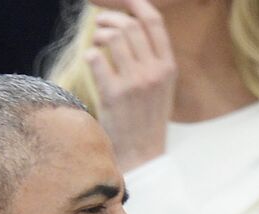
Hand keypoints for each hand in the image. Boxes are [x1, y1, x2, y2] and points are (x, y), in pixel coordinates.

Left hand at [86, 0, 176, 171]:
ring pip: (113, 37)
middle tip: (99, 27)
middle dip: (108, 19)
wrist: (142, 154)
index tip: (119, 2)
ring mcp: (136, 83)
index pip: (154, 21)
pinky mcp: (115, 94)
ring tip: (97, 45)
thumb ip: (151, 57)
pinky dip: (90, 55)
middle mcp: (155, 72)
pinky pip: (95, 58)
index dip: (134, 3)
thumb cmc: (147, 117)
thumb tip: (124, 23)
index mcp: (169, 67)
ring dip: (99, 35)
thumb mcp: (160, 86)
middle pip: (129, 25)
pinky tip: (92, 63)